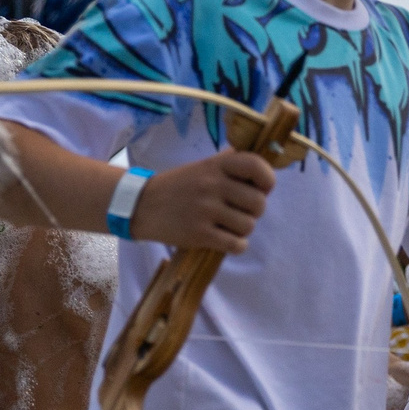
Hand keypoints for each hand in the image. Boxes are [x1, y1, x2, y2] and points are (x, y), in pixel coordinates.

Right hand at [132, 147, 276, 253]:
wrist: (141, 205)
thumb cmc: (178, 186)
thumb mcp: (203, 166)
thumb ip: (230, 164)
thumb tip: (263, 165)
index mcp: (216, 165)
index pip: (257, 166)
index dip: (267, 181)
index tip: (261, 189)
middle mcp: (213, 184)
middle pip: (259, 203)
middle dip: (254, 211)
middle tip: (240, 211)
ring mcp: (206, 209)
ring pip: (249, 225)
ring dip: (242, 229)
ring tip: (228, 225)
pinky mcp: (199, 234)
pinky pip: (236, 244)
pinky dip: (236, 245)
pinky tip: (225, 240)